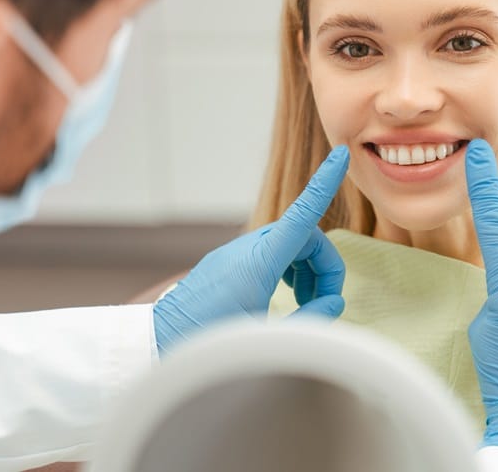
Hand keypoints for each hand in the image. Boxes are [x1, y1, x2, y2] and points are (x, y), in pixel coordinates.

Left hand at [153, 146, 349, 353]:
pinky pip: (269, 253)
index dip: (324, 183)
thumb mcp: (268, 338)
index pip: (302, 213)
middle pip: (304, 236)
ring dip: (307, 269)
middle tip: (323, 303)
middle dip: (324, 265)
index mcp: (260, 261)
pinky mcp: (227, 263)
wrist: (158, 343)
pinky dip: (288, 269)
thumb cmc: (210, 342)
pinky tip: (285, 297)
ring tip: (304, 304)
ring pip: (288, 244)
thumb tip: (333, 303)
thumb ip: (309, 319)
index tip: (339, 155)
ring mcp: (235, 254)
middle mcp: (247, 249)